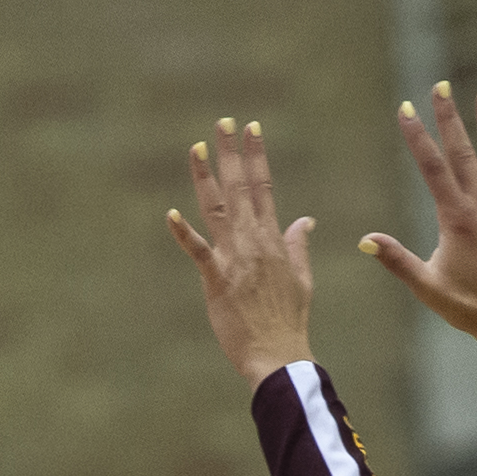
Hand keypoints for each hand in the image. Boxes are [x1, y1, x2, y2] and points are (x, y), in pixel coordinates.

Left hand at [167, 118, 314, 386]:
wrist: (279, 353)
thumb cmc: (289, 321)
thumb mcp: (301, 279)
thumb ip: (298, 246)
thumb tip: (306, 220)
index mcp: (273, 240)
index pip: (264, 188)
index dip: (256, 156)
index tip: (251, 129)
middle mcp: (254, 242)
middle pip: (240, 189)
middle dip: (231, 153)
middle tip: (223, 121)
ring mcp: (235, 259)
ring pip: (218, 209)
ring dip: (206, 177)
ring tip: (198, 147)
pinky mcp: (217, 279)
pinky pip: (198, 251)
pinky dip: (184, 232)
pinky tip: (170, 213)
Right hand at [360, 84, 476, 365]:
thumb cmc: (466, 307)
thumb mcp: (426, 287)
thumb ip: (397, 260)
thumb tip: (366, 240)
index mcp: (456, 219)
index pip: (433, 168)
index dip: (418, 137)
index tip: (406, 109)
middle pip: (463, 152)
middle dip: (449, 117)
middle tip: (441, 86)